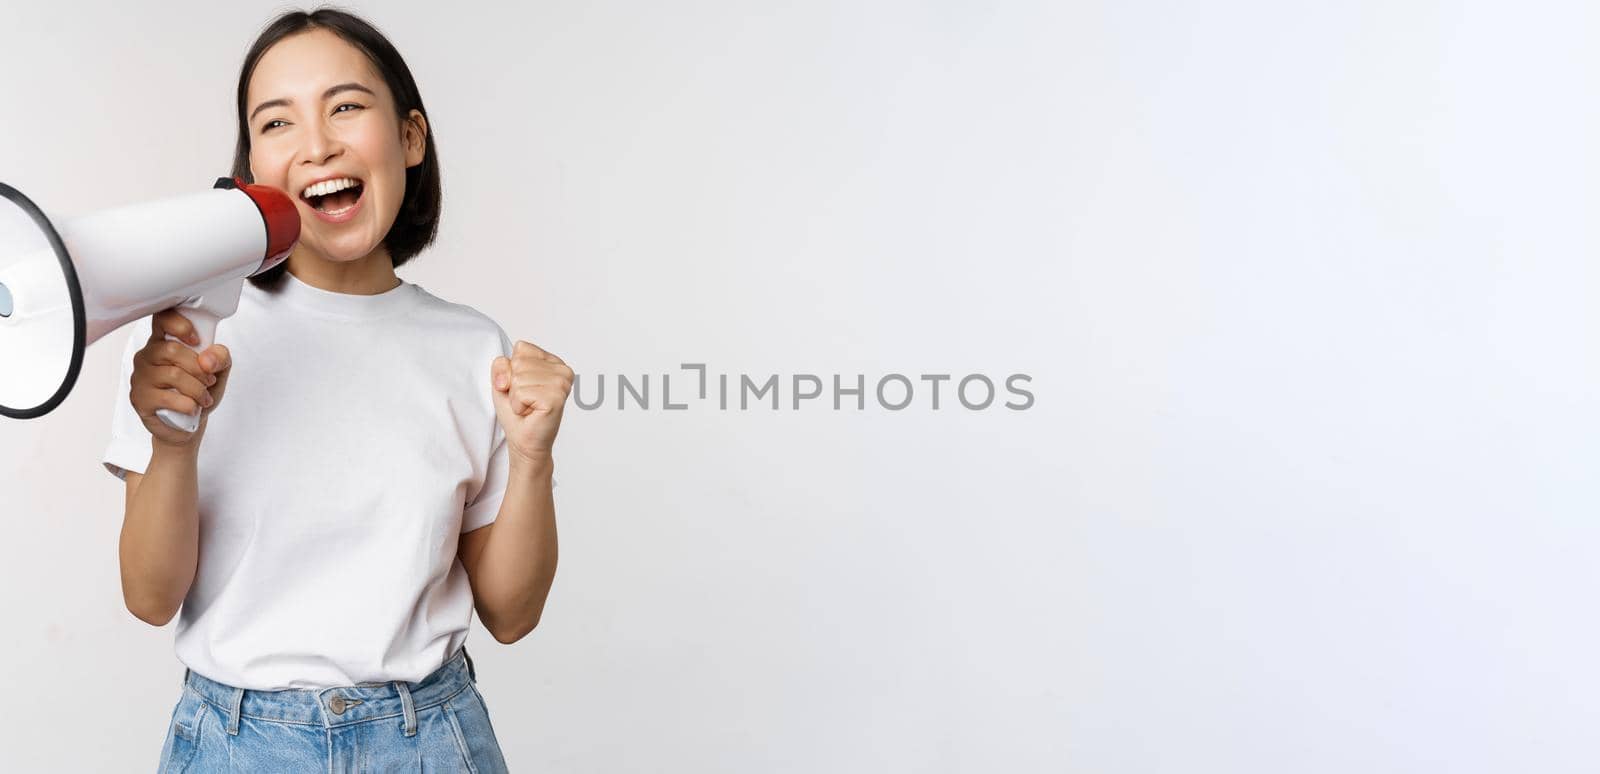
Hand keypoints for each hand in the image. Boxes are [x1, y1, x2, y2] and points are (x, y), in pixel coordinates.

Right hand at [129, 309, 232, 447]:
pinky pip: (167, 397)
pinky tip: (192, 408)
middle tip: (209, 381)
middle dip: (199, 368)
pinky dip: (188, 404)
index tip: (196, 339)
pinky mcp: (139, 398)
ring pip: (172, 374)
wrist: (187, 424)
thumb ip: (220, 357)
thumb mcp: (219, 371)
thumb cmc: (198, 391)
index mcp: (164, 341)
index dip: (179, 324)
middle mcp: (148, 355)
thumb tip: (207, 359)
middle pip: (172, 350)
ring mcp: (140, 376)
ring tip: (204, 398)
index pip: (162, 318)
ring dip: (197, 389)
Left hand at [490, 340, 572, 466]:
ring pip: (519, 377)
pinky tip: (531, 412)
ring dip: (516, 397)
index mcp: (553, 361)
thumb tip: (510, 373)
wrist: (523, 441)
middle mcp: (562, 369)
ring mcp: (562, 383)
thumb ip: (501, 365)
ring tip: (528, 407)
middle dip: (513, 385)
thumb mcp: (503, 381)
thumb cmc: (516, 412)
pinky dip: (519, 405)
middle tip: (525, 400)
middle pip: (518, 362)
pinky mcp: (556, 397)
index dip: (511, 369)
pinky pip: (521, 392)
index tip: (521, 387)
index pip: (521, 347)